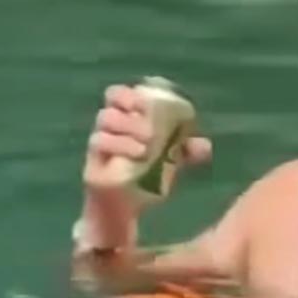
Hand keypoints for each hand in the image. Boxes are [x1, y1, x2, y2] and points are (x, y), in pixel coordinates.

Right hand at [84, 84, 211, 192]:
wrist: (125, 206)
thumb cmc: (146, 174)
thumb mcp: (171, 161)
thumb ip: (186, 151)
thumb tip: (205, 146)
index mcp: (126, 116)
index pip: (121, 92)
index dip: (134, 92)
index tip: (150, 100)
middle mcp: (110, 124)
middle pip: (113, 100)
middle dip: (134, 105)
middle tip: (154, 123)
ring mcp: (99, 140)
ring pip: (106, 118)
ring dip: (129, 126)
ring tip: (148, 143)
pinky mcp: (93, 159)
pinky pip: (99, 141)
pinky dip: (120, 144)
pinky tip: (139, 153)